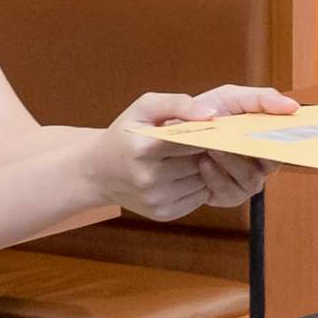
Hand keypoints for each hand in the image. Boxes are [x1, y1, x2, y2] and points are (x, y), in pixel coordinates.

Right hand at [97, 87, 290, 218]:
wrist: (98, 172)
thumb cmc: (125, 134)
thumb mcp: (143, 107)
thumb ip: (178, 103)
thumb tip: (213, 114)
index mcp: (144, 148)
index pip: (194, 139)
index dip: (209, 132)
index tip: (219, 125)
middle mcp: (149, 178)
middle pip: (201, 161)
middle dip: (210, 150)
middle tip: (211, 139)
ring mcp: (158, 199)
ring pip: (205, 180)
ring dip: (207, 168)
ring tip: (194, 156)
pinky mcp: (165, 213)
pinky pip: (199, 196)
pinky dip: (199, 184)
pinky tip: (185, 173)